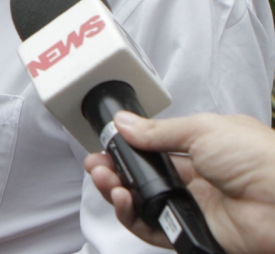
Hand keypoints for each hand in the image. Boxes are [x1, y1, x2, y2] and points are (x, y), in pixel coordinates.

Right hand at [86, 111, 274, 253]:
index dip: (126, 147)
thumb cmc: (263, 161)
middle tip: (97, 165)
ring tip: (106, 180)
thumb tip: (125, 123)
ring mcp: (192, 207)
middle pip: (142, 177)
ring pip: (142, 203)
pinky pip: (152, 228)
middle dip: (114, 169)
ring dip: (117, 191)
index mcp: (201, 149)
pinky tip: (125, 200)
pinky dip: (132, 216)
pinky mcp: (191, 232)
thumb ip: (159, 130)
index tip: (106, 143)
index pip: (152, 148)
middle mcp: (195, 179)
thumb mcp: (204, 129)